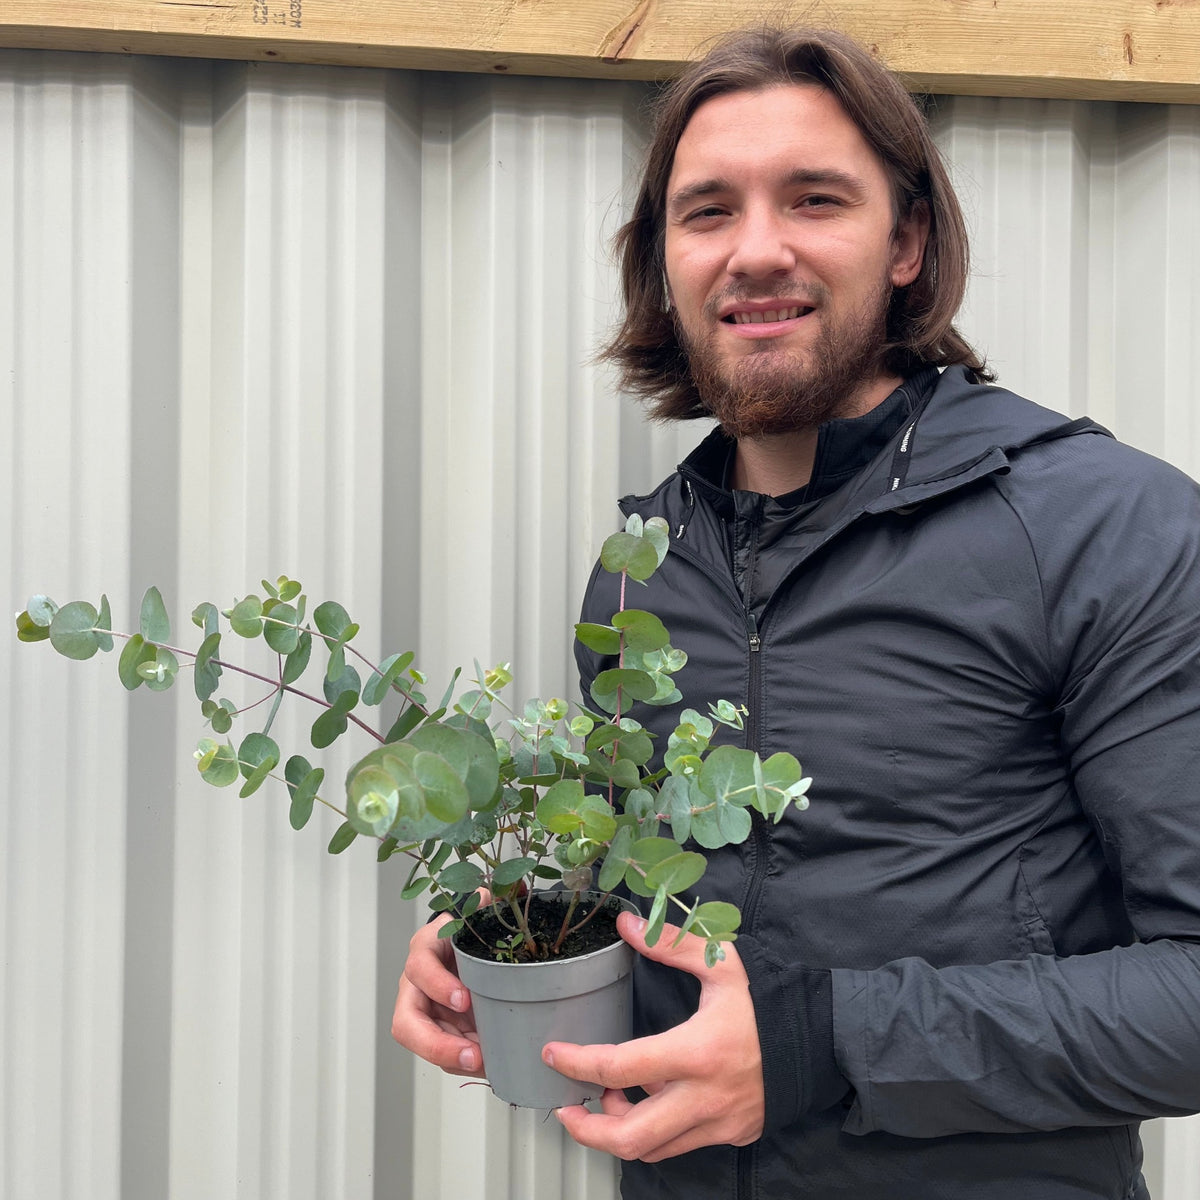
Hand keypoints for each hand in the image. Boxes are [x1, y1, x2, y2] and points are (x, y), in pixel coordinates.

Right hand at [391, 908, 485, 1078]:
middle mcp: (417, 983)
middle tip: (473, 1053)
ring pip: (422, 1044)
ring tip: (482, 1063)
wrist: (472, 949)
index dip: (438, 984)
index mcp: (426, 949)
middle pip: (406, 1021)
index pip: (420, 965)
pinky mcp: (437, 1030)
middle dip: (436, 1043)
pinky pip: (443, 1053)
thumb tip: (488, 895)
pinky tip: (488, 1062)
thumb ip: (481, 905)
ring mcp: (424, 1010)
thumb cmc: (469, 932)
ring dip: (450, 1058)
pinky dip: (463, 1061)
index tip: (464, 999)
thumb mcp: (475, 916)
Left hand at [544, 912, 763, 1161]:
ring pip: (654, 1149)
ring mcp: (720, 1123)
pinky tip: (650, 1103)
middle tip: (566, 1109)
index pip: (621, 1068)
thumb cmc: (769, 1000)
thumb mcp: (722, 962)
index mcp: (698, 1052)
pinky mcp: (732, 1135)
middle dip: (587, 1129)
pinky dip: (656, 1131)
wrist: (822, 1038)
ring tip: (609, 1100)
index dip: (578, 1064)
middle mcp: (705, 1097)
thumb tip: (626, 926)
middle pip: (630, 1137)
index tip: (554, 1054)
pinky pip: (682, 1145)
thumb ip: (671, 943)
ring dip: (620, 1130)